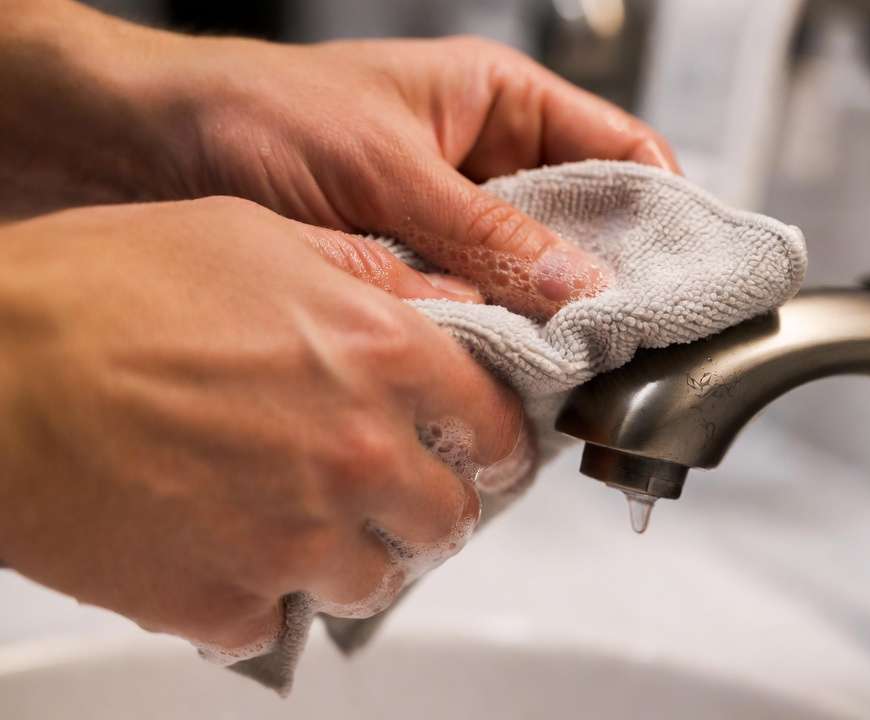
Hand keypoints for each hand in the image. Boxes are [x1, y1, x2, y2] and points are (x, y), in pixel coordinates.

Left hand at [0, 1, 679, 319]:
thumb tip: (583, 291)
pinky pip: (483, 309)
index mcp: (499, 103)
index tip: (688, 278)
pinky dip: (502, 343)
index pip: (621, 150)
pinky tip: (512, 378)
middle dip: (614, 281)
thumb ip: (486, 235)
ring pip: (539, 275)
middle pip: (591, 224)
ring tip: (578, 373)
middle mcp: (488, 164)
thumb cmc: (253, 115)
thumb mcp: (383, 172)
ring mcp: (454, 222)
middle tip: (632, 346)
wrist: (137, 148)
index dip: (663, 211)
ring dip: (556, 322)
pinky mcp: (417, 273)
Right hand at [0, 197, 523, 654]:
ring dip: (348, 555)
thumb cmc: (100, 288)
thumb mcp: (254, 236)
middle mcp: (358, 454)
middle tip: (386, 488)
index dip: (492, 438)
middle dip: (425, 502)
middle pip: (448, 516)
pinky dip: (256, 595)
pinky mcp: (223, 602)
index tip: (479, 447)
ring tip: (296, 520)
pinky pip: (274, 622)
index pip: (495, 423)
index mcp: (380, 357)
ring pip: (374, 579)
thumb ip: (368, 276)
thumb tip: (441, 299)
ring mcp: (296, 539)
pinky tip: (220, 549)